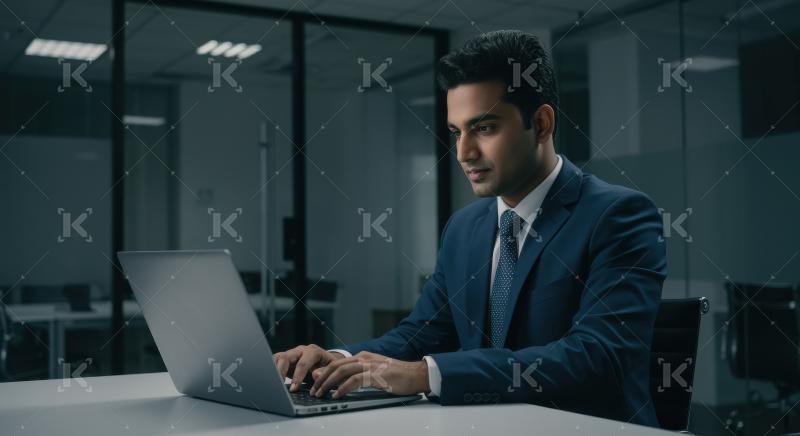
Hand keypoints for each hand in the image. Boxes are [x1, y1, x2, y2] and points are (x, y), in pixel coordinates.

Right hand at [273, 344, 345, 391]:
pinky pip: (275, 362)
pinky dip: (271, 370)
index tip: (293, 388)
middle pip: (286, 357)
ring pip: (278, 358)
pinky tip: (271, 381)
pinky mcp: (285, 360)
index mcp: (313, 352)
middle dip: (281, 372)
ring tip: (273, 384)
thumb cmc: (330, 367)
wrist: (327, 362)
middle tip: (279, 386)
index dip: (297, 376)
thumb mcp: (332, 370)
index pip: (303, 363)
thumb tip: (315, 375)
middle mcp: (301, 351)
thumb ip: (325, 372)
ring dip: (274, 370)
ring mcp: (292, 354)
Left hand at [309, 351, 428, 398]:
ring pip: (342, 371)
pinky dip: (344, 387)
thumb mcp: (374, 374)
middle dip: (322, 378)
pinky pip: (355, 380)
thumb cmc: (397, 376)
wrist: (416, 374)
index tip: (315, 384)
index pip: (338, 363)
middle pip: (337, 366)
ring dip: (329, 383)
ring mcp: (370, 365)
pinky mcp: (376, 374)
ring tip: (321, 393)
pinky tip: (337, 395)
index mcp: (363, 357)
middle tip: (314, 390)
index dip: (324, 373)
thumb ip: (357, 376)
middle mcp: (364, 358)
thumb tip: (338, 382)